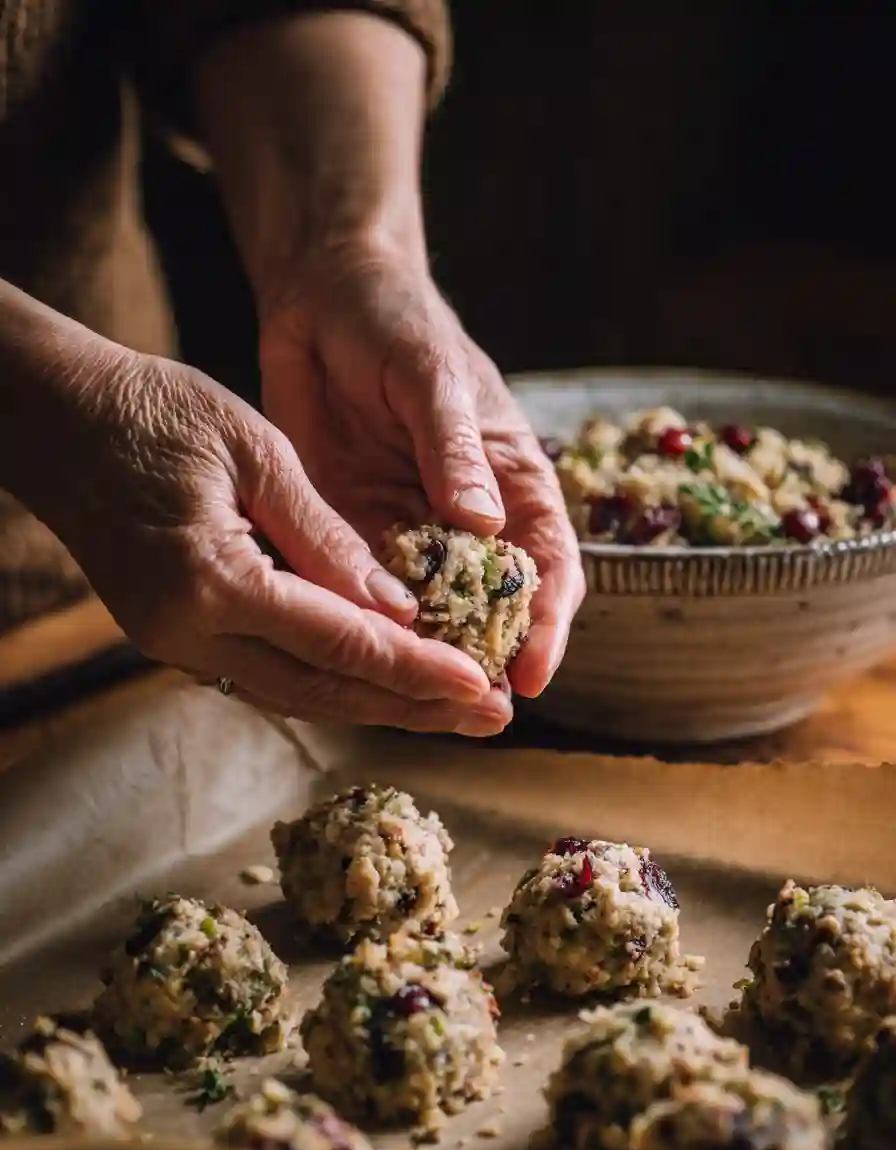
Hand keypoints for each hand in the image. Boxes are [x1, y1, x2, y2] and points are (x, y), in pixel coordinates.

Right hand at [24, 343, 509, 733]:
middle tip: (492, 717)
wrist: (53, 419)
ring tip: (453, 710)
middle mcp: (189, 633)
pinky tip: (382, 682)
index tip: (484, 685)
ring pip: (296, 694)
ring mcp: (173, 644)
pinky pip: (266, 674)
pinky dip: (331, 681)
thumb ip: (327, 538)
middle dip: (414, 707)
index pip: (340, 642)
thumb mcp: (257, 452)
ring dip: (378, 705)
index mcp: (213, 581)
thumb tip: (398, 610)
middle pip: (324, 690)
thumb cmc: (154, 412)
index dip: (418, 668)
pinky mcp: (171, 637)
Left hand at [258, 242, 585, 697]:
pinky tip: (355, 663)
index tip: (532, 672)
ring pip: (429, 613)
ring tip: (418, 708)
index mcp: (511, 482)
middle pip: (493, 607)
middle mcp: (467, 520)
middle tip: (476, 713)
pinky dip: (366, 629)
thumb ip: (458, 450)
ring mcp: (410, 531)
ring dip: (427, 658)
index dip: (548, 623)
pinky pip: (365, 593)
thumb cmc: (398, 324)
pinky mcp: (353, 533)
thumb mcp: (433, 379)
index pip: (549, 565)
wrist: (322, 299)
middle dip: (489, 660)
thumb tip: (488, 527)